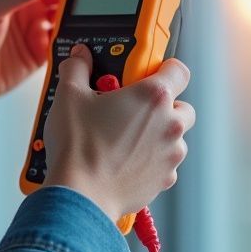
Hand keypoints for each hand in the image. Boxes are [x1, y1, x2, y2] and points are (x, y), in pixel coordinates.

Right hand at [42, 44, 195, 221]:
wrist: (81, 194)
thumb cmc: (79, 146)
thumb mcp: (69, 96)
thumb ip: (77, 69)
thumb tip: (79, 58)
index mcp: (153, 96)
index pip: (178, 70)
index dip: (164, 68)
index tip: (146, 73)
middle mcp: (170, 124)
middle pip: (181, 106)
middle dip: (161, 106)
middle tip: (130, 109)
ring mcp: (170, 154)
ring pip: (174, 137)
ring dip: (156, 135)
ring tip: (123, 138)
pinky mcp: (164, 179)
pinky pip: (164, 163)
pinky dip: (150, 160)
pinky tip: (124, 160)